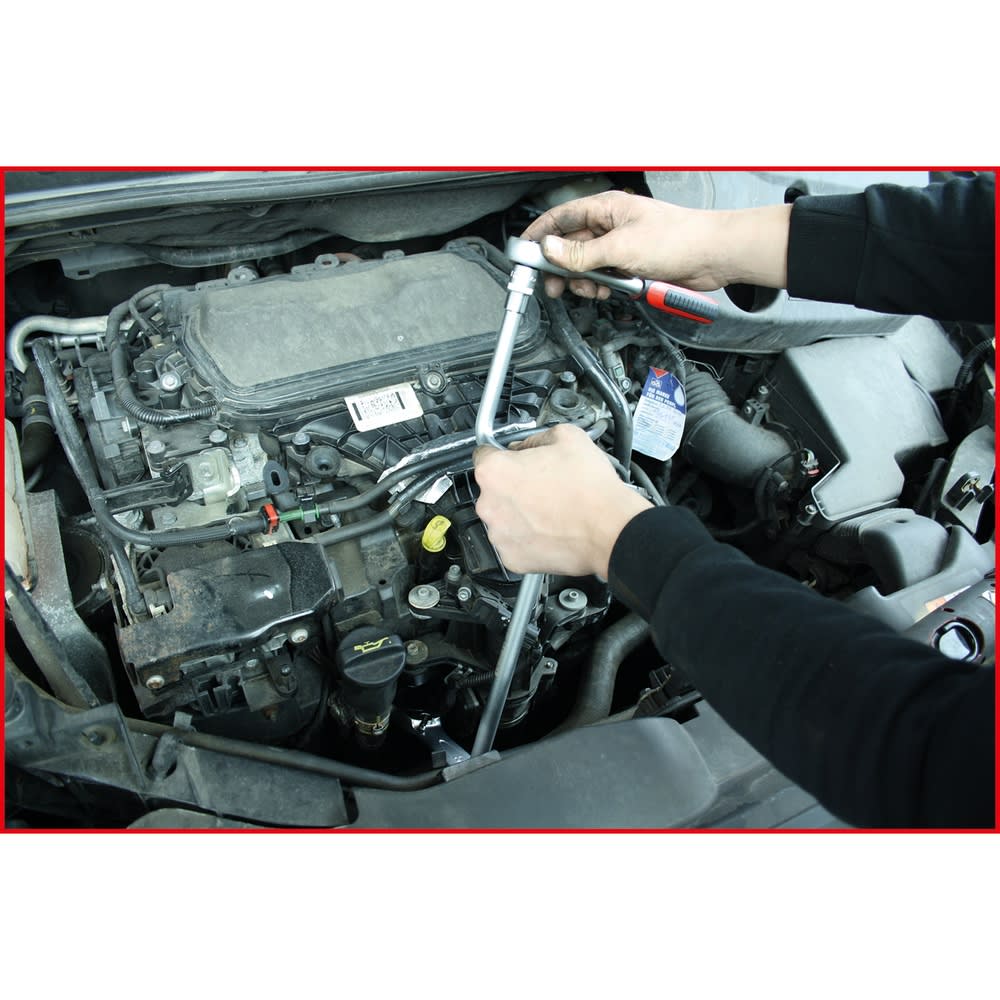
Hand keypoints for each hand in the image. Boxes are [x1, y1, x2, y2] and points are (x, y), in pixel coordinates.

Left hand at [473, 423, 651, 578]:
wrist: (610, 530)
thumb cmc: (590, 489)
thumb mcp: (566, 437)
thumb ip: (536, 438)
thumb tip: (527, 445)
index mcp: (495, 472)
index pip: (483, 455)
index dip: (503, 454)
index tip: (514, 459)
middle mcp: (489, 505)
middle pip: (494, 489)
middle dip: (514, 486)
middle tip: (543, 484)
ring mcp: (499, 535)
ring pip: (503, 518)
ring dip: (520, 513)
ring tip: (550, 508)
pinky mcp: (512, 559)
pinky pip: (514, 543)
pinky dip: (527, 537)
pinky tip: (550, 528)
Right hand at [521, 190, 790, 299]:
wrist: (713, 256)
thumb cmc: (677, 239)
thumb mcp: (620, 248)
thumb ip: (580, 253)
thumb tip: (549, 249)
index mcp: (605, 209)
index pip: (561, 218)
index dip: (540, 234)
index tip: (524, 252)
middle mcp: (610, 225)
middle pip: (571, 246)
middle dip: (561, 267)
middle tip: (553, 286)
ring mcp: (620, 246)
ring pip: (587, 265)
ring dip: (583, 280)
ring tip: (590, 289)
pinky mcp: (631, 264)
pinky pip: (605, 276)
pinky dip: (601, 286)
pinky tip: (607, 291)